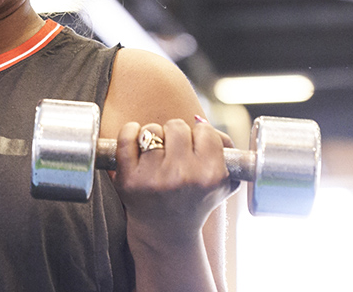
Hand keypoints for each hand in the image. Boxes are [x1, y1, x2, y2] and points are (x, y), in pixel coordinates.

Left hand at [113, 119, 236, 247]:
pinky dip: (130, 132)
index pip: (205, 131)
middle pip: (177, 126)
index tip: (195, 148)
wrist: (166, 230)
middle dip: (176, 135)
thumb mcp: (224, 181)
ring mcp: (153, 179)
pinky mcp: (128, 180)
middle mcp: (182, 177)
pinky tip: (137, 142)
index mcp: (210, 176)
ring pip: (152, 130)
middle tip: (174, 152)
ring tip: (157, 154)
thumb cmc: (196, 199)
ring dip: (154, 136)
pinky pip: (126, 138)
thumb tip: (200, 121)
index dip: (199, 137)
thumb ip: (226, 146)